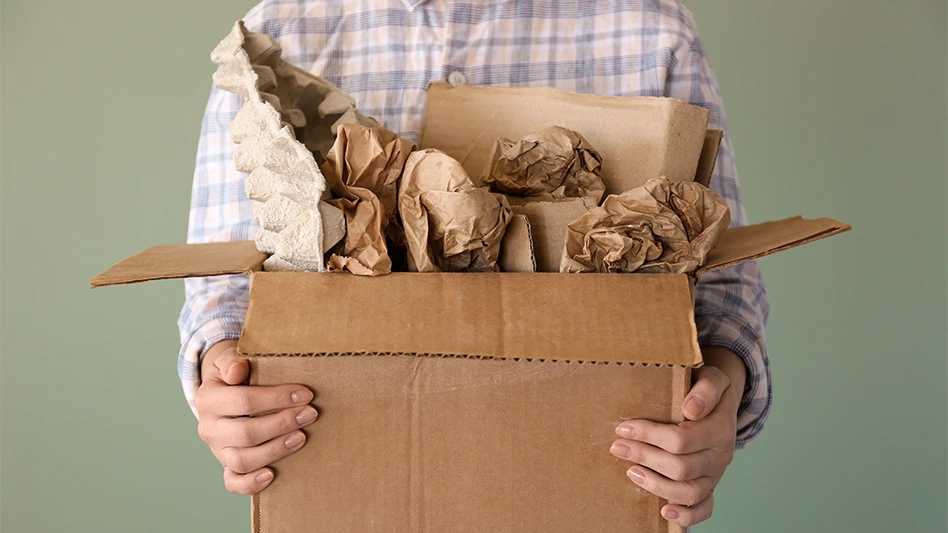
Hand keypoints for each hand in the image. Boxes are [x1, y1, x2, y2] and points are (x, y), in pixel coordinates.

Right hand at [194, 340, 317, 494]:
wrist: (223, 392)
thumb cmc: (235, 375)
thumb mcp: (229, 359)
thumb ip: (233, 361)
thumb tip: (239, 369)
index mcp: (208, 399)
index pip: (243, 401)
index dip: (276, 398)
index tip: (305, 394)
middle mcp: (209, 427)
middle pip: (246, 433)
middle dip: (282, 424)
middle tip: (310, 414)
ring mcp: (217, 450)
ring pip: (242, 460)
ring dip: (276, 450)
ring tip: (301, 437)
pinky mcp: (226, 465)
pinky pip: (233, 482)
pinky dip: (250, 483)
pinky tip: (272, 474)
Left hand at [610, 347, 746, 527]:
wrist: (719, 402)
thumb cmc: (705, 388)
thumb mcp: (712, 377)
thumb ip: (706, 389)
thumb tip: (690, 410)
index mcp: (721, 428)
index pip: (682, 439)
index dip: (649, 435)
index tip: (623, 428)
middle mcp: (721, 455)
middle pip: (681, 467)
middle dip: (644, 457)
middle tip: (617, 448)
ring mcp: (716, 474)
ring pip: (689, 492)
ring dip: (656, 485)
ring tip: (631, 472)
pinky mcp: (710, 487)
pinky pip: (704, 509)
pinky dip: (686, 515)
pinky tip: (664, 511)